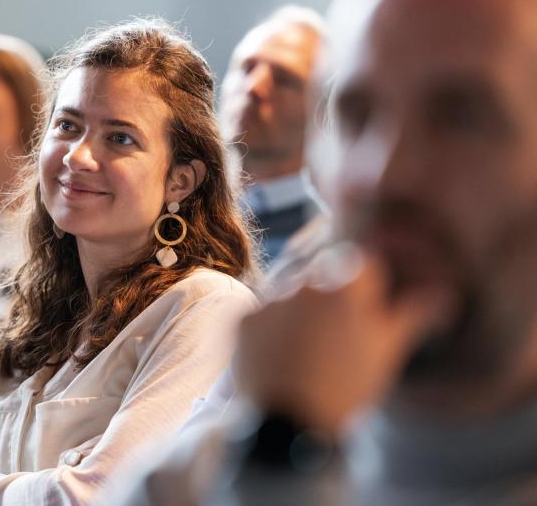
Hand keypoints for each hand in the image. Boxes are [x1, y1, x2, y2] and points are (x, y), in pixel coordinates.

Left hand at [235, 244, 456, 433]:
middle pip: (324, 272)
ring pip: (291, 290)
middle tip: (338, 332)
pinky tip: (282, 354)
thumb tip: (443, 292)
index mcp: (346, 285)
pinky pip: (264, 311)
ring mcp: (270, 299)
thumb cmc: (346, 387)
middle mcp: (305, 283)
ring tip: (308, 348)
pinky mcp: (244, 320)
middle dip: (333, 292)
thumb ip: (411, 314)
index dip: (369, 286)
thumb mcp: (386, 352)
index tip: (369, 310)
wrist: (287, 424)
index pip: (364, 262)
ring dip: (302, 307)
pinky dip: (273, 326)